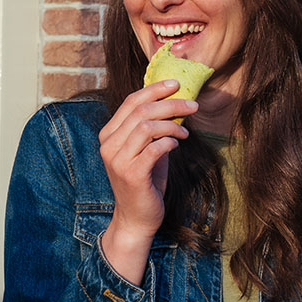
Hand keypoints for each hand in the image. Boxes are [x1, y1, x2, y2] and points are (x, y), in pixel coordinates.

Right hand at [98, 80, 195, 282]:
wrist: (136, 217)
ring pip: (147, 126)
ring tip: (186, 131)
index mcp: (108, 135)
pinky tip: (177, 144)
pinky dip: (170, 142)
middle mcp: (108, 145)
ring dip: (172, 124)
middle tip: (192, 104)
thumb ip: (152, 128)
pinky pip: (155, 148)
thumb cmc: (145, 181)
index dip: (154, 89)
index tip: (176, 84)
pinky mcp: (131, 174)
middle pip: (140, 111)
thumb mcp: (146, 149)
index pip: (130, 102)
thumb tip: (175, 102)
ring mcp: (118, 160)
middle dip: (170, 104)